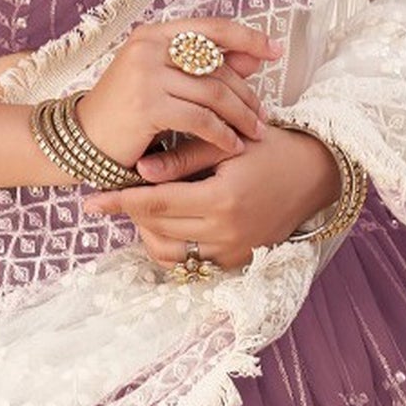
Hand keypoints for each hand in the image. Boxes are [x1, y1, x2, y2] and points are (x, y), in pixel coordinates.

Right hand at [72, 16, 283, 171]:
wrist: (83, 139)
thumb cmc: (125, 112)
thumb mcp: (163, 81)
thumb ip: (204, 67)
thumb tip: (253, 57)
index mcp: (153, 34)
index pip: (211, 28)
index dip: (248, 37)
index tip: (276, 50)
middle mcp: (148, 47)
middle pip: (217, 66)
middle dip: (247, 93)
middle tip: (263, 115)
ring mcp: (146, 73)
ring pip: (213, 93)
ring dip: (240, 116)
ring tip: (255, 132)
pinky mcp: (147, 104)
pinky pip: (200, 119)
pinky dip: (222, 134)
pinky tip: (232, 146)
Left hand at [81, 123, 342, 275]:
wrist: (316, 175)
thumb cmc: (272, 149)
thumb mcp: (229, 143)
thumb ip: (184, 157)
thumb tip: (140, 170)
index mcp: (222, 199)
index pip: (156, 204)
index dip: (119, 202)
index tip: (90, 201)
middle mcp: (227, 233)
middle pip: (158, 229)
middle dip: (131, 212)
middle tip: (115, 193)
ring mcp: (234, 252)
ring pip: (171, 253)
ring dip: (150, 232)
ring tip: (142, 207)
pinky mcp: (239, 261)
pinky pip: (193, 262)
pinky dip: (174, 244)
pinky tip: (168, 221)